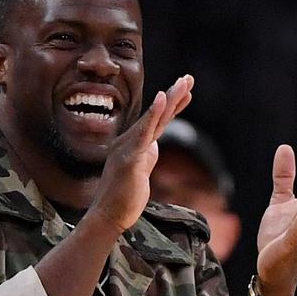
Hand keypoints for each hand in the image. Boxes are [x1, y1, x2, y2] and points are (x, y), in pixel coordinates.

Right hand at [87, 75, 193, 233]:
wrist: (107, 216)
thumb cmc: (123, 198)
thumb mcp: (139, 172)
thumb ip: (146, 156)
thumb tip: (154, 146)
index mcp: (133, 145)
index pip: (157, 122)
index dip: (172, 106)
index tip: (186, 91)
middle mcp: (129, 142)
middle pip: (157, 116)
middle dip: (174, 96)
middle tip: (189, 78)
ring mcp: (128, 149)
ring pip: (153, 120)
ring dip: (169, 100)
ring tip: (183, 83)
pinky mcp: (129, 158)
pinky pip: (143, 133)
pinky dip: (153, 115)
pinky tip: (162, 99)